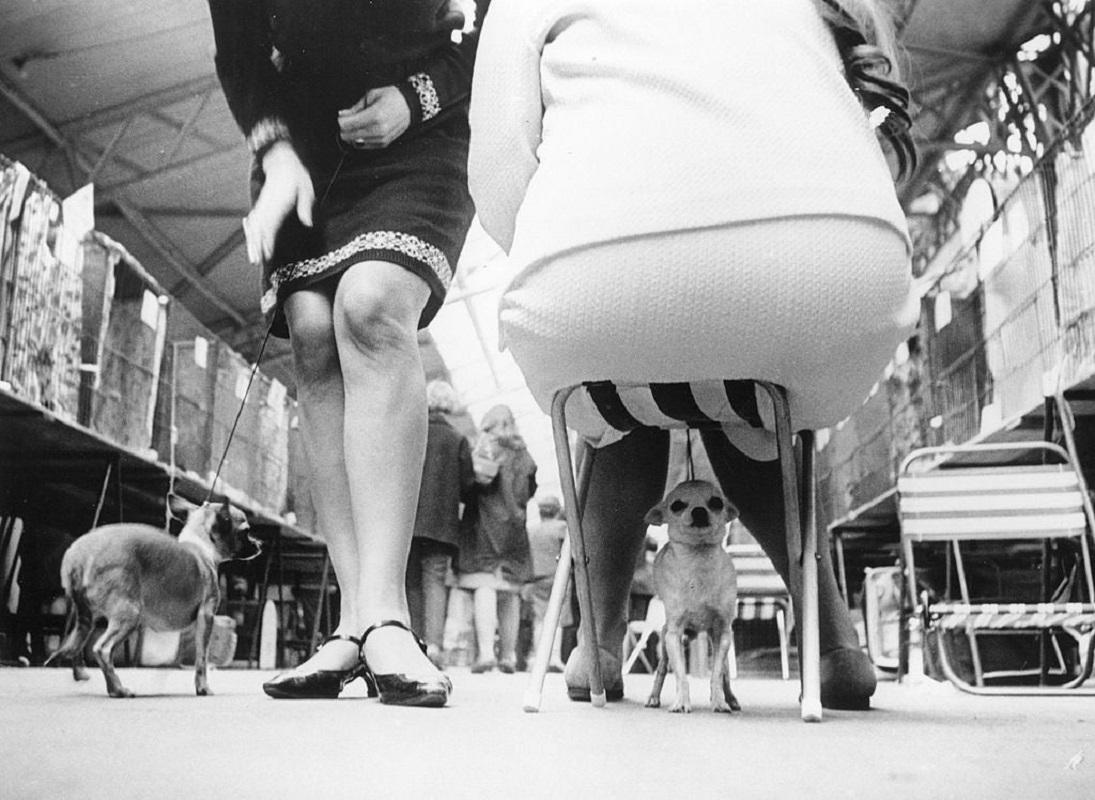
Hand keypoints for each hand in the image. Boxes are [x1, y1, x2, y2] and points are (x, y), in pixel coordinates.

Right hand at [243, 142, 313, 265]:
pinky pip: (255, 221)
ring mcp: (263, 206)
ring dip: (253, 242)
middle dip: (256, 245)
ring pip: (255, 226)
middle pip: (259, 229)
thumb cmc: (297, 177)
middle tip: (255, 261)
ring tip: (253, 258)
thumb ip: (305, 206)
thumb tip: (308, 223)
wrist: (282, 161)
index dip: (268, 240)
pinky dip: (252, 231)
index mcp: (278, 203)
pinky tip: (251, 241)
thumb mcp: (306, 189)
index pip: (271, 225)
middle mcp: (268, 206)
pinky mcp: (263, 206)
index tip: (267, 254)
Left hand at [338, 86, 411, 149]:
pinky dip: (359, 139)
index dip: (341, 120)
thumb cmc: (392, 98)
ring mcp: (382, 139)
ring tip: (357, 124)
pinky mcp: (384, 144)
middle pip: (349, 135)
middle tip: (348, 120)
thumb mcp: (371, 96)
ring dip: (352, 134)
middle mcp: (379, 130)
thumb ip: (355, 108)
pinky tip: (363, 131)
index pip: (347, 124)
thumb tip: (342, 114)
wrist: (409, 105)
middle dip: (345, 128)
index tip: (343, 115)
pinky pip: (364, 146)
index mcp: (375, 115)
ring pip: (355, 142)